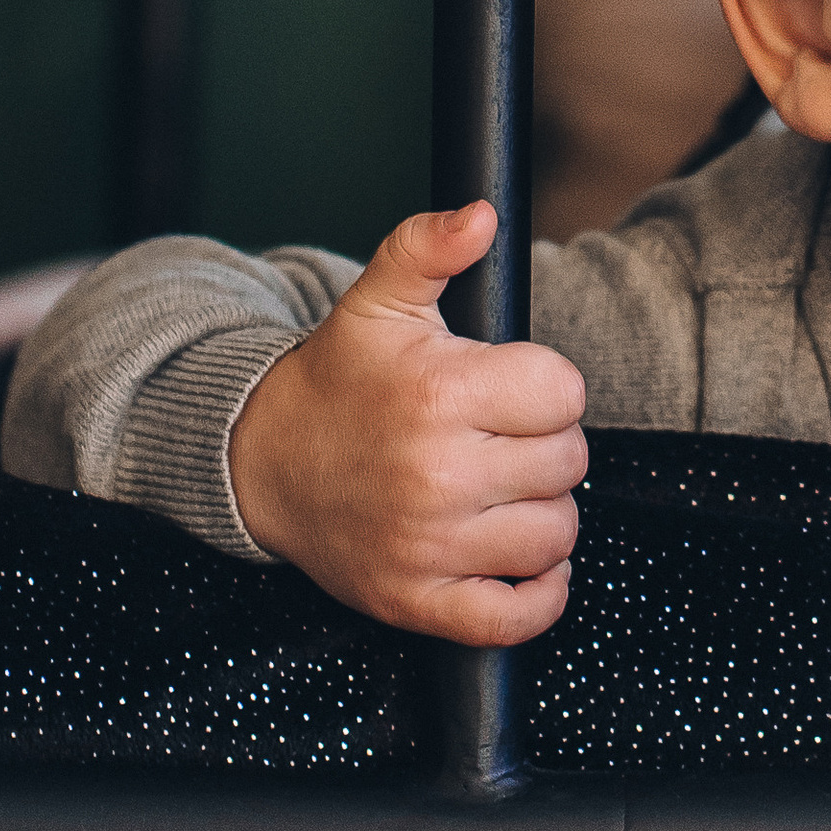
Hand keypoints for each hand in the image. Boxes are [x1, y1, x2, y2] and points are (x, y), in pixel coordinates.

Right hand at [228, 202, 588, 642]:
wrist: (262, 463)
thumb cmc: (337, 381)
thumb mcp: (378, 301)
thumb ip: (430, 247)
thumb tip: (481, 214)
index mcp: (439, 394)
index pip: (565, 393)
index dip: (546, 386)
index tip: (512, 388)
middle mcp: (438, 475)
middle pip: (569, 463)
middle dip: (544, 444)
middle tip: (499, 437)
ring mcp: (428, 547)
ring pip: (555, 535)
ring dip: (543, 513)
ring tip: (501, 488)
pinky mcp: (415, 603)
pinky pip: (515, 616)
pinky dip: (539, 596)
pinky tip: (524, 559)